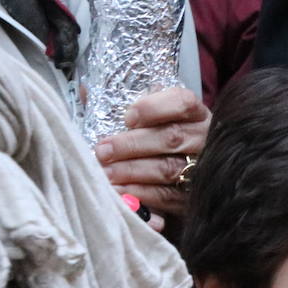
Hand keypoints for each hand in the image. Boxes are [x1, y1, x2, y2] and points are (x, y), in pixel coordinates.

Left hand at [95, 87, 209, 218]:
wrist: (188, 176)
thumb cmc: (159, 139)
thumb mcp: (149, 117)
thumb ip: (119, 104)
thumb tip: (83, 92)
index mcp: (195, 113)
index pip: (181, 102)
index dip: (154, 108)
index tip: (127, 118)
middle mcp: (204, 138)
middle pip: (171, 137)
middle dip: (132, 144)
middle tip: (103, 151)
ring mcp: (203, 168)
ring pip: (169, 168)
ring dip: (133, 171)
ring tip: (106, 173)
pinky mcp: (195, 196)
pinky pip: (169, 196)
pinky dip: (142, 194)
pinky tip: (121, 192)